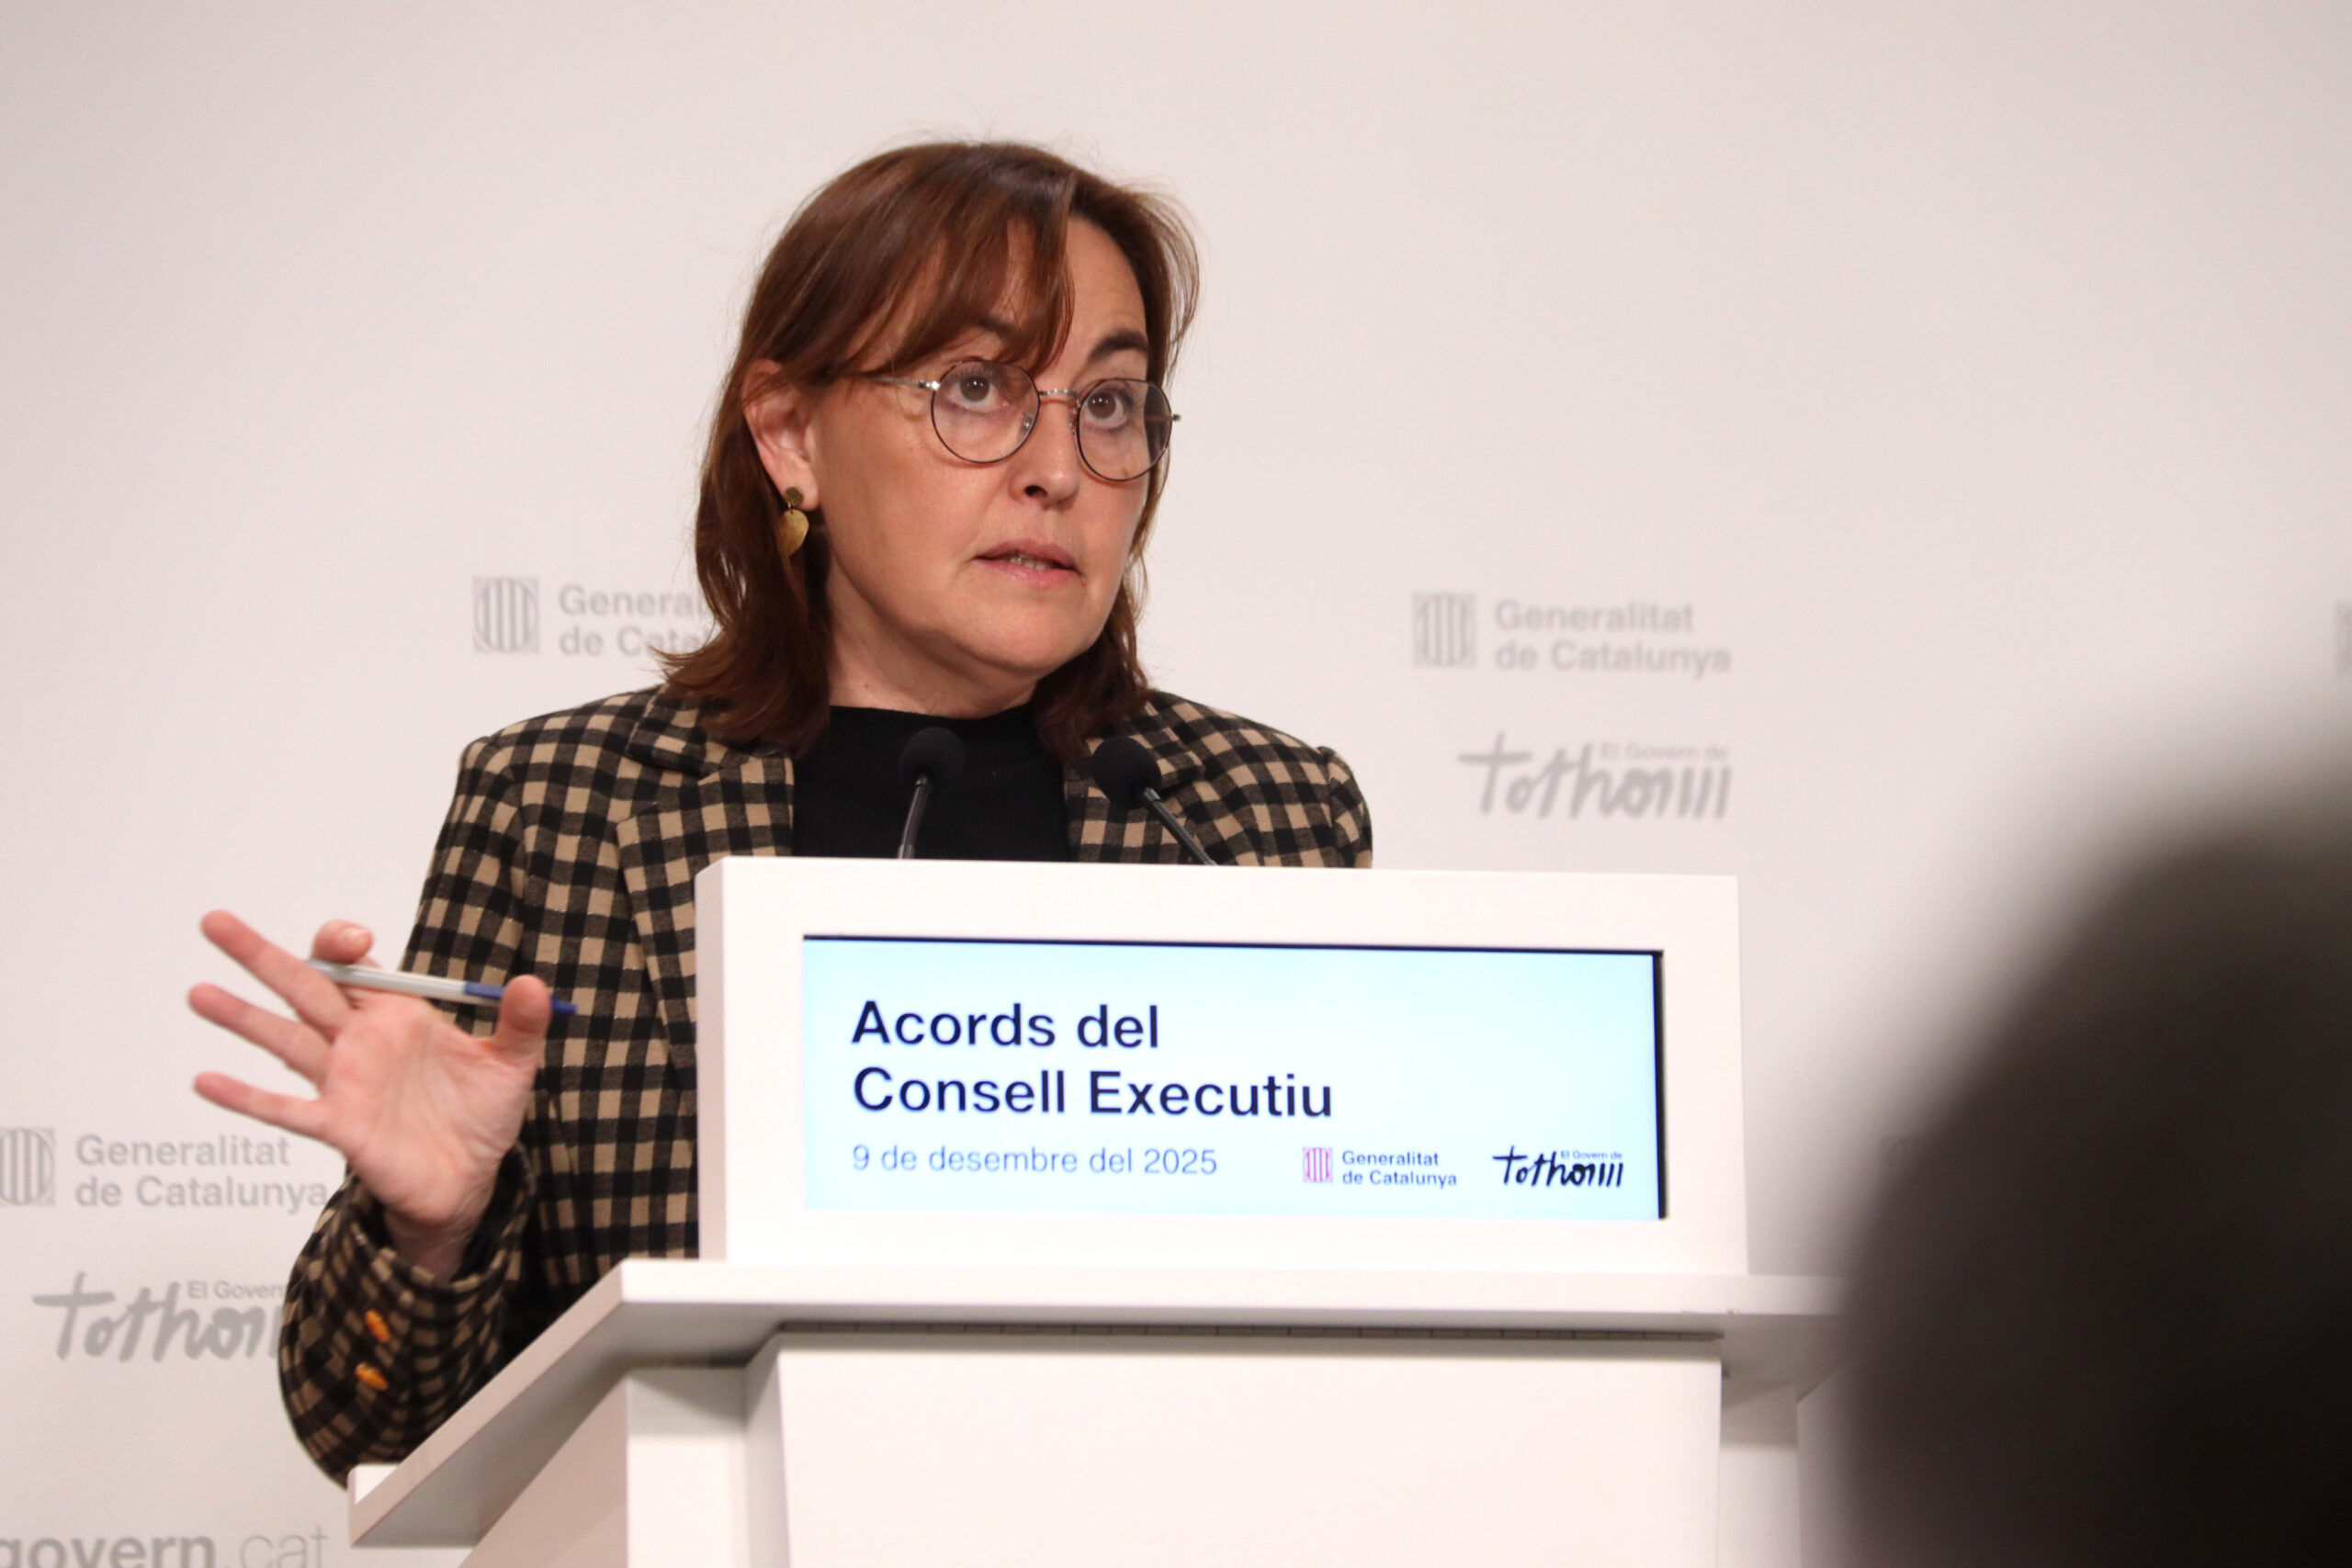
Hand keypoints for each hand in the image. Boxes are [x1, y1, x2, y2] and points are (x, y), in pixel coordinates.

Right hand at [188, 911, 548, 1278]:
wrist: (470, 1181)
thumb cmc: (480, 1116)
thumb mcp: (512, 1064)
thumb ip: (523, 1023)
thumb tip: (535, 985)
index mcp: (396, 1016)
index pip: (354, 969)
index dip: (343, 947)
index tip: (354, 941)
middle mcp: (360, 1043)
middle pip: (304, 989)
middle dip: (261, 955)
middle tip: (215, 922)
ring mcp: (343, 1083)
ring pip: (285, 1040)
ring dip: (243, 1018)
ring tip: (198, 992)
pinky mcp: (340, 1126)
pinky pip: (287, 1109)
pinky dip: (248, 1097)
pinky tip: (207, 1082)